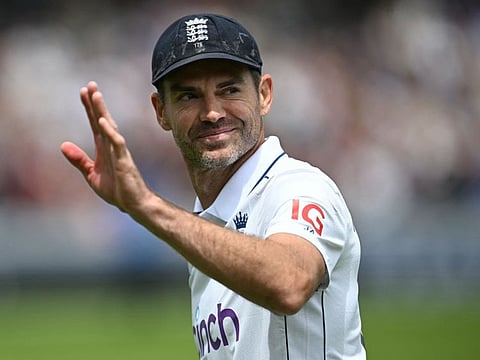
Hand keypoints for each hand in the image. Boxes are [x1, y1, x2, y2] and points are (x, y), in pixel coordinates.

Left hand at [61, 81, 150, 211]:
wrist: (133, 204)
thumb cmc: (117, 190)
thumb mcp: (91, 175)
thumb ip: (79, 160)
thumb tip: (63, 145)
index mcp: (104, 148)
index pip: (95, 124)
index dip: (88, 108)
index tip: (83, 92)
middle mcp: (112, 146)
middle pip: (102, 120)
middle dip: (96, 103)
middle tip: (90, 84)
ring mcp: (119, 152)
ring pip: (110, 127)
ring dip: (102, 111)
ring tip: (96, 95)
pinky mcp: (124, 160)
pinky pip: (117, 142)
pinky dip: (110, 131)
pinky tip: (102, 121)